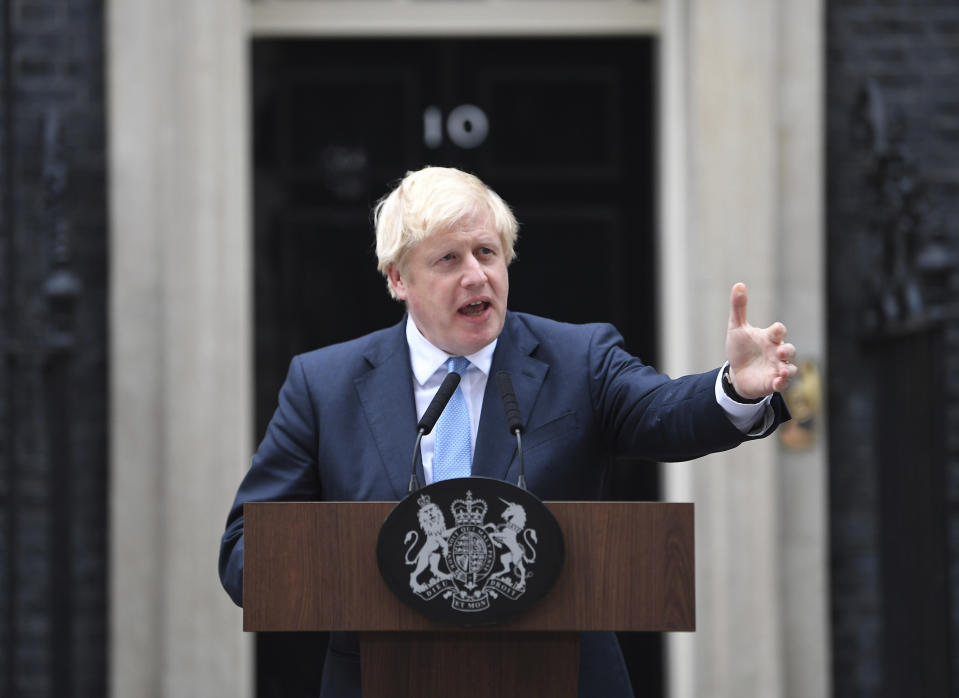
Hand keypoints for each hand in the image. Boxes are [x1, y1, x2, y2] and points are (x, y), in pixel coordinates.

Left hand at [725, 283, 797, 398]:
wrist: (736, 372)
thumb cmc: (740, 349)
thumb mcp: (736, 328)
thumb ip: (739, 308)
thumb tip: (738, 284)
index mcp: (769, 338)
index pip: (779, 331)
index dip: (779, 330)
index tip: (774, 331)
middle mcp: (776, 352)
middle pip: (790, 350)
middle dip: (787, 350)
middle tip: (780, 351)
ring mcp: (776, 368)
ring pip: (790, 368)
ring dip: (788, 369)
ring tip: (781, 370)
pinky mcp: (773, 382)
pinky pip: (784, 384)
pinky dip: (782, 383)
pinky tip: (776, 382)